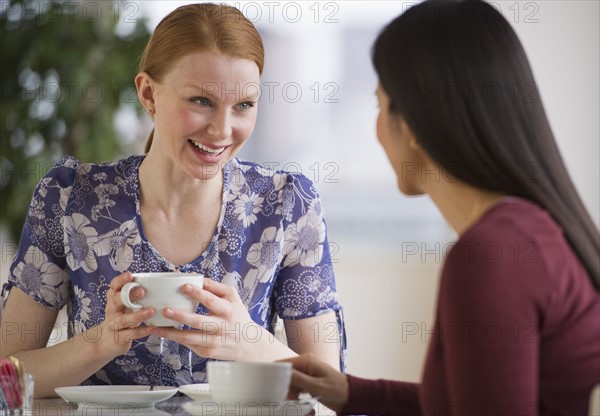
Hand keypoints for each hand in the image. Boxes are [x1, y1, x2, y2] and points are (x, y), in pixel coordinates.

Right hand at [92, 272, 153, 357]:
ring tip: (151, 311)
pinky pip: (131, 334)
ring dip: (137, 315)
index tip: (130, 275)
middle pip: (116, 301)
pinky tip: (152, 328)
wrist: (106, 342)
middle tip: (142, 291)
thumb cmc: (122, 317)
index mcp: (114, 298)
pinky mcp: (119, 338)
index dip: (120, 280)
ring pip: (124, 319)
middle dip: (129, 295)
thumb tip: (162, 282)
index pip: (113, 287)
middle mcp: (111, 310)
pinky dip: (142, 331)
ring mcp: (114, 324)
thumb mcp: (125, 304)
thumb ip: (136, 294)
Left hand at [149, 279, 277, 360]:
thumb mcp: (233, 298)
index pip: (212, 301)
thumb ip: (215, 287)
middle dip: (180, 317)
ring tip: (155, 327)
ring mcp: (214, 342)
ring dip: (171, 333)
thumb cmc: (237, 316)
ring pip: (189, 338)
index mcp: (228, 311)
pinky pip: (188, 345)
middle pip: (199, 322)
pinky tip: (164, 333)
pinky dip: (175, 339)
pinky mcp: (207, 352)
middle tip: (165, 310)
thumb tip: (196, 277)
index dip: (198, 293)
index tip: (184, 286)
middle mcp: (221, 327)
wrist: (249, 344)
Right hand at [281, 353, 348, 412]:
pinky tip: (298, 400)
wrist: (349, 396)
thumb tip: (282, 372)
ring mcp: (306, 371)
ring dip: (289, 391)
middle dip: (284, 386)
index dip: (276, 375)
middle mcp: (304, 363)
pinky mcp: (307, 379)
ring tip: (295, 400)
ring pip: (288, 381)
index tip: (273, 388)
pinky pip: (294, 385)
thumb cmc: (337, 390)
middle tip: (288, 398)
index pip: (283, 363)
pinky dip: (294, 393)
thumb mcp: (317, 386)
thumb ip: (299, 379)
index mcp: (306, 360)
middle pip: (285, 373)